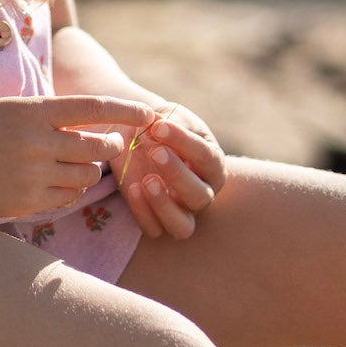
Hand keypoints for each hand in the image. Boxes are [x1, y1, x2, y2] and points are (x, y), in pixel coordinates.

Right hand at [0, 94, 158, 220]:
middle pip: (97, 148)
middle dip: (111, 147)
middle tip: (110, 145)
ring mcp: (32, 175)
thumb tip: (98, 120)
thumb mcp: (14, 108)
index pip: (93, 108)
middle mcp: (36, 143)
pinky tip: (55, 181)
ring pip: (87, 176)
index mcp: (34, 112)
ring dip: (88, 170)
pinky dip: (69, 190)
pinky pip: (68, 198)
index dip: (126, 111)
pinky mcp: (27, 202)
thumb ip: (52, 113)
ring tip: (72, 164)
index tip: (149, 113)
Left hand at [113, 102, 226, 240]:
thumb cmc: (162, 127)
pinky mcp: (157, 220)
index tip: (159, 126)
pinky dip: (143, 213)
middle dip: (176, 175)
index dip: (183, 142)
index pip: (206, 157)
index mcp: (213, 164)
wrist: (140, 137)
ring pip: (182, 226)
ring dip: (164, 206)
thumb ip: (165, 121)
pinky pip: (154, 229)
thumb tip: (155, 124)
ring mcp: (181, 211)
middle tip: (155, 152)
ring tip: (146, 180)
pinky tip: (132, 188)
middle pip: (199, 196)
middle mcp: (202, 192)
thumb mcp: (168, 117)